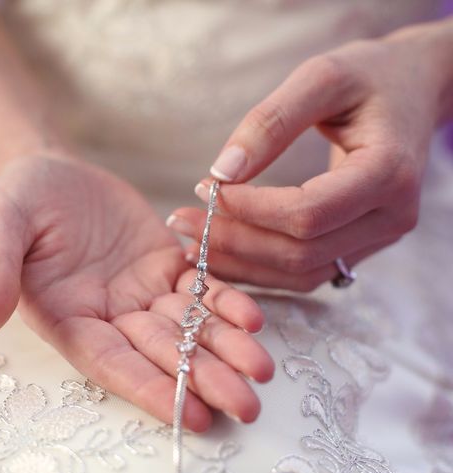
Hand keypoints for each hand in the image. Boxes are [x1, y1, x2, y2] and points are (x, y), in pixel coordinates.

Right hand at [0, 156, 273, 430]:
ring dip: (225, 348)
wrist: (52, 169)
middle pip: (161, 354)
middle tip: (247, 404)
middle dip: (202, 378)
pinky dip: (226, 302)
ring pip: (189, 327)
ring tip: (261, 367)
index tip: (189, 414)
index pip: (111, 363)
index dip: (149, 389)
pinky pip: (201, 289)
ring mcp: (141, 293)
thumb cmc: (18, 200)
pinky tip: (254, 316)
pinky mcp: (166, 266)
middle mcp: (109, 315)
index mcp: (68, 318)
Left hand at [168, 21, 452, 290]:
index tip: (207, 188)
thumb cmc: (369, 78)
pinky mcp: (359, 246)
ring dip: (241, 263)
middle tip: (182, 220)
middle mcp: (390, 218)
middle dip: (234, 241)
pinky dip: (260, 268)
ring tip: (191, 243)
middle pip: (300, 252)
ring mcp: (378, 239)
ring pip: (300, 273)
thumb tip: (222, 171)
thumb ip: (271, 121)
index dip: (250, 209)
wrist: (411, 93)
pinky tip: (222, 252)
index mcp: (389, 173)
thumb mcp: (322, 77)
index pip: (307, 212)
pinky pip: (305, 272)